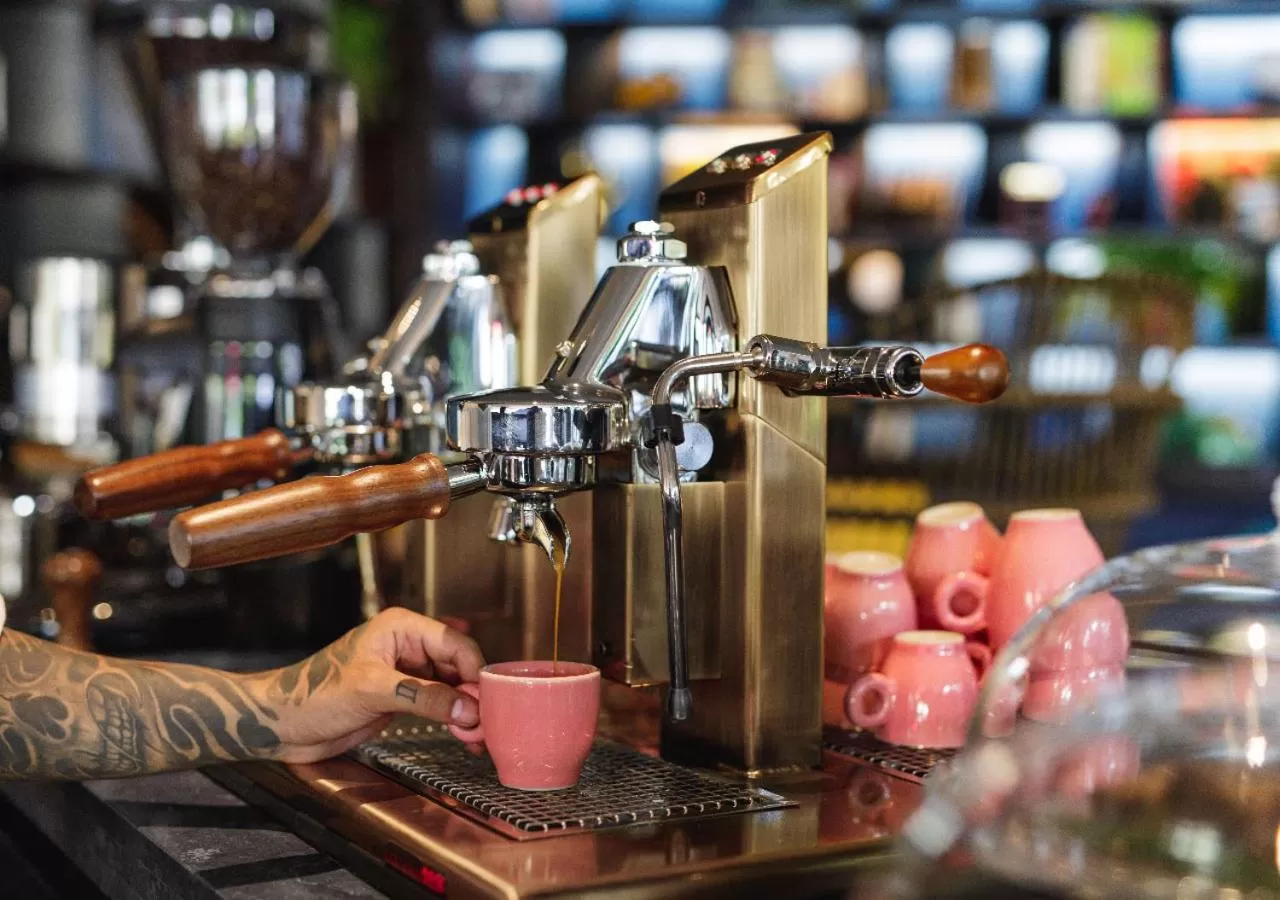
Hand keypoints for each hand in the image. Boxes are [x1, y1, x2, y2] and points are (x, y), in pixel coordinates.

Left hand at [249, 608, 484, 763]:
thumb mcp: (371, 691)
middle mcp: (408, 647)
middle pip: (459, 666)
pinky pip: (439, 704)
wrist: (283, 724)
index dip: (475, 673)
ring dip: (466, 711)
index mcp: (401, 628)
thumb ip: (422, 698)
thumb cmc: (313, 694)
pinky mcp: (402, 698)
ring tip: (477, 736)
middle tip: (486, 725)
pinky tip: (463, 735)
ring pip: (452, 687)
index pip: (454, 645)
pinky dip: (453, 719)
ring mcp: (406, 673)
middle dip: (474, 695)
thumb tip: (466, 709)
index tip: (487, 703)